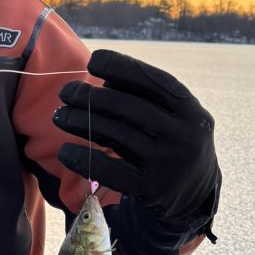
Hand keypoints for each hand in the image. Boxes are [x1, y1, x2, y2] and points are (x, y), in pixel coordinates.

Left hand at [54, 49, 218, 220]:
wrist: (194, 194)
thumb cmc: (170, 141)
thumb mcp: (171, 116)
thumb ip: (143, 96)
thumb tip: (105, 78)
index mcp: (191, 110)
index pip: (154, 81)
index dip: (122, 67)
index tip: (93, 60)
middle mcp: (184, 136)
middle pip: (129, 108)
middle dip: (92, 96)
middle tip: (66, 91)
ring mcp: (168, 164)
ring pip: (116, 136)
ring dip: (80, 122)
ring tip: (59, 116)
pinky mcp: (151, 190)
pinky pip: (110, 171)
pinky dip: (84, 159)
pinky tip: (65, 151)